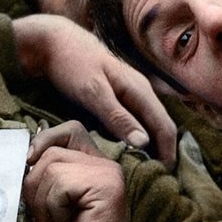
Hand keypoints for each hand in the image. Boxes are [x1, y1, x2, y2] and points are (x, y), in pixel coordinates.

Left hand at [13, 13, 176, 167]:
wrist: (54, 41)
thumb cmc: (72, 64)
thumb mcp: (93, 92)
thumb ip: (117, 116)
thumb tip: (145, 143)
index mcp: (140, 91)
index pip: (165, 128)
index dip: (167, 153)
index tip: (162, 177)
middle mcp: (141, 92)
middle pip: (160, 127)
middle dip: (161, 152)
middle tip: (153, 180)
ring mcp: (130, 93)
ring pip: (147, 124)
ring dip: (148, 145)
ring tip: (141, 169)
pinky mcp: (117, 96)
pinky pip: (134, 119)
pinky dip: (135, 136)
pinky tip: (125, 149)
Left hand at [24, 121, 137, 221]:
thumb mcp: (52, 199)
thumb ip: (44, 174)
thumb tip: (17, 156)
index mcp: (93, 161)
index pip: (67, 130)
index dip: (43, 141)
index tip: (27, 163)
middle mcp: (104, 163)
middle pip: (49, 153)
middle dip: (33, 185)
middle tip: (43, 214)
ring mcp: (107, 174)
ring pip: (50, 168)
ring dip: (41, 201)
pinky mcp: (107, 188)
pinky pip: (60, 185)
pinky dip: (52, 208)